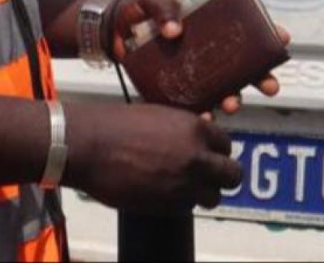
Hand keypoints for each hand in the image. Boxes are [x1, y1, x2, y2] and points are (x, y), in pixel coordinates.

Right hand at [64, 101, 241, 210]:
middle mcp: (197, 157)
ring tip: (183, 186)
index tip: (209, 155)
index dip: (217, 151)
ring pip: (212, 197)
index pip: (226, 145)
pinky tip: (164, 192)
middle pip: (232, 175)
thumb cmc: (119, 125)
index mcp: (196, 129)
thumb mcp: (161, 116)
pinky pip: (187, 207)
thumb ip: (186, 130)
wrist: (91, 146)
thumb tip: (200, 141)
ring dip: (202, 193)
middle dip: (223, 176)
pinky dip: (180, 202)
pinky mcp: (167, 205)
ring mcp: (184, 184)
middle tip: (209, 176)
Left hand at [109, 0, 290, 114]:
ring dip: (234, 97)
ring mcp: (195, 71)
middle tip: (270, 86)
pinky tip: (205, 117)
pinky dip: (203, 112)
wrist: (111, 32)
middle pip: (244, 65)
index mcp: (210, 22)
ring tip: (231, 104)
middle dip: (261, 77)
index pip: (246, 28)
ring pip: (224, 88)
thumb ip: (164, 7)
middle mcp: (209, 49)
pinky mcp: (178, 89)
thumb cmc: (138, 9)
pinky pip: (196, 103)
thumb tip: (175, 32)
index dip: (268, 34)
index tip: (282, 39)